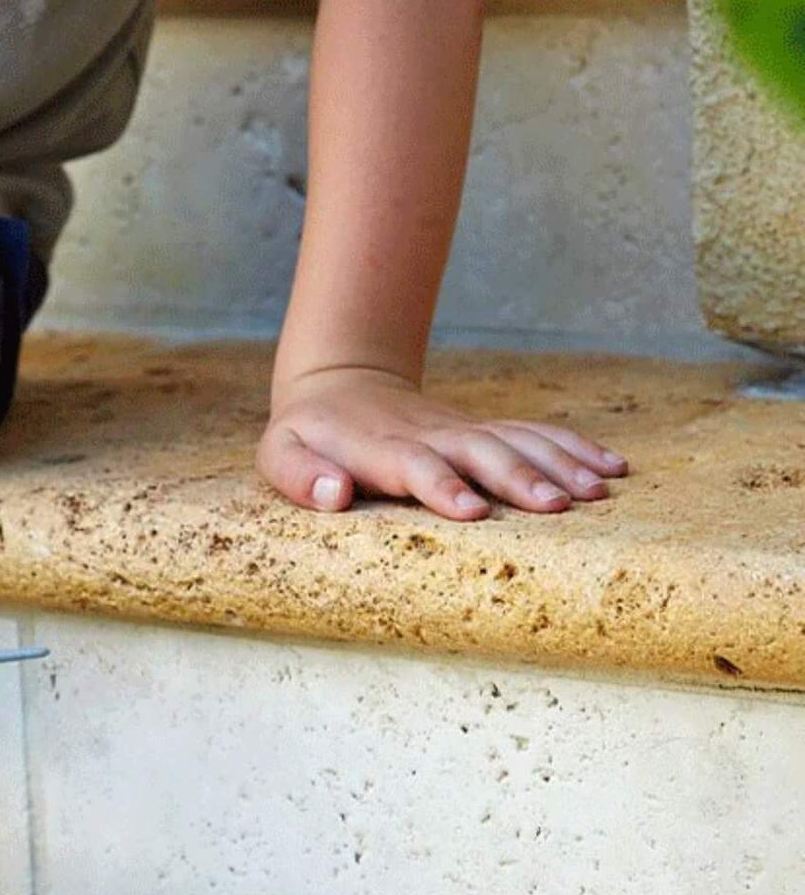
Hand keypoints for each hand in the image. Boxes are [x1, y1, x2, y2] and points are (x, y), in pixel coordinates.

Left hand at [258, 365, 626, 520]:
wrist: (339, 384)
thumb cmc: (307, 434)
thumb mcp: (280, 452)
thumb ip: (299, 474)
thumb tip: (332, 494)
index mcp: (380, 449)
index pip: (414, 465)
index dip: (442, 486)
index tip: (471, 511)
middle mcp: (430, 436)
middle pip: (478, 452)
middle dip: (518, 477)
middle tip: (558, 507)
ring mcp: (461, 430)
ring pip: (515, 440)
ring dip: (558, 463)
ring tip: (599, 491)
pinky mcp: (482, 430)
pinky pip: (533, 433)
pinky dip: (573, 447)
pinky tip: (613, 467)